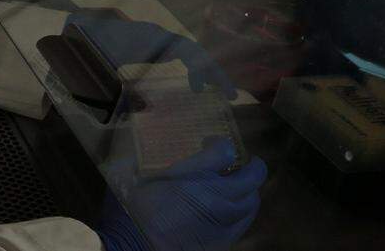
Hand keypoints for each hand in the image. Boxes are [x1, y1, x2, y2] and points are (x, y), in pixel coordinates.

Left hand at [65, 14, 236, 98]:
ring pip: (184, 51)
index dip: (202, 68)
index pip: (185, 49)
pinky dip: (188, 66)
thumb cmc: (84, 49)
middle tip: (229, 95)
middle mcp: (153, 34)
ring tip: (217, 91)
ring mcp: (150, 37)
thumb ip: (117, 93)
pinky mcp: (145, 43)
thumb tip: (141, 111)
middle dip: (212, 70)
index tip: (208, 90)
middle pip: (190, 50)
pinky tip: (193, 84)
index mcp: (147, 38)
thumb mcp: (100, 73)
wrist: (68, 30)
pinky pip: (173, 52)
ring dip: (203, 69)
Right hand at [98, 139, 267, 250]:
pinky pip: (242, 225)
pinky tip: (226, 212)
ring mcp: (224, 224)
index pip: (226, 151)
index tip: (210, 143)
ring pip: (252, 203)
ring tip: (236, 188)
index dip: (220, 143)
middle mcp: (218, 199)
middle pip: (252, 178)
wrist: (134, 248)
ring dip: (247, 192)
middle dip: (248, 168)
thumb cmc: (131, 210)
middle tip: (238, 164)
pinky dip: (240, 214)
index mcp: (196, 178)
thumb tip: (138, 145)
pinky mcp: (223, 243)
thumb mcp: (132, 174)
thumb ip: (143, 156)